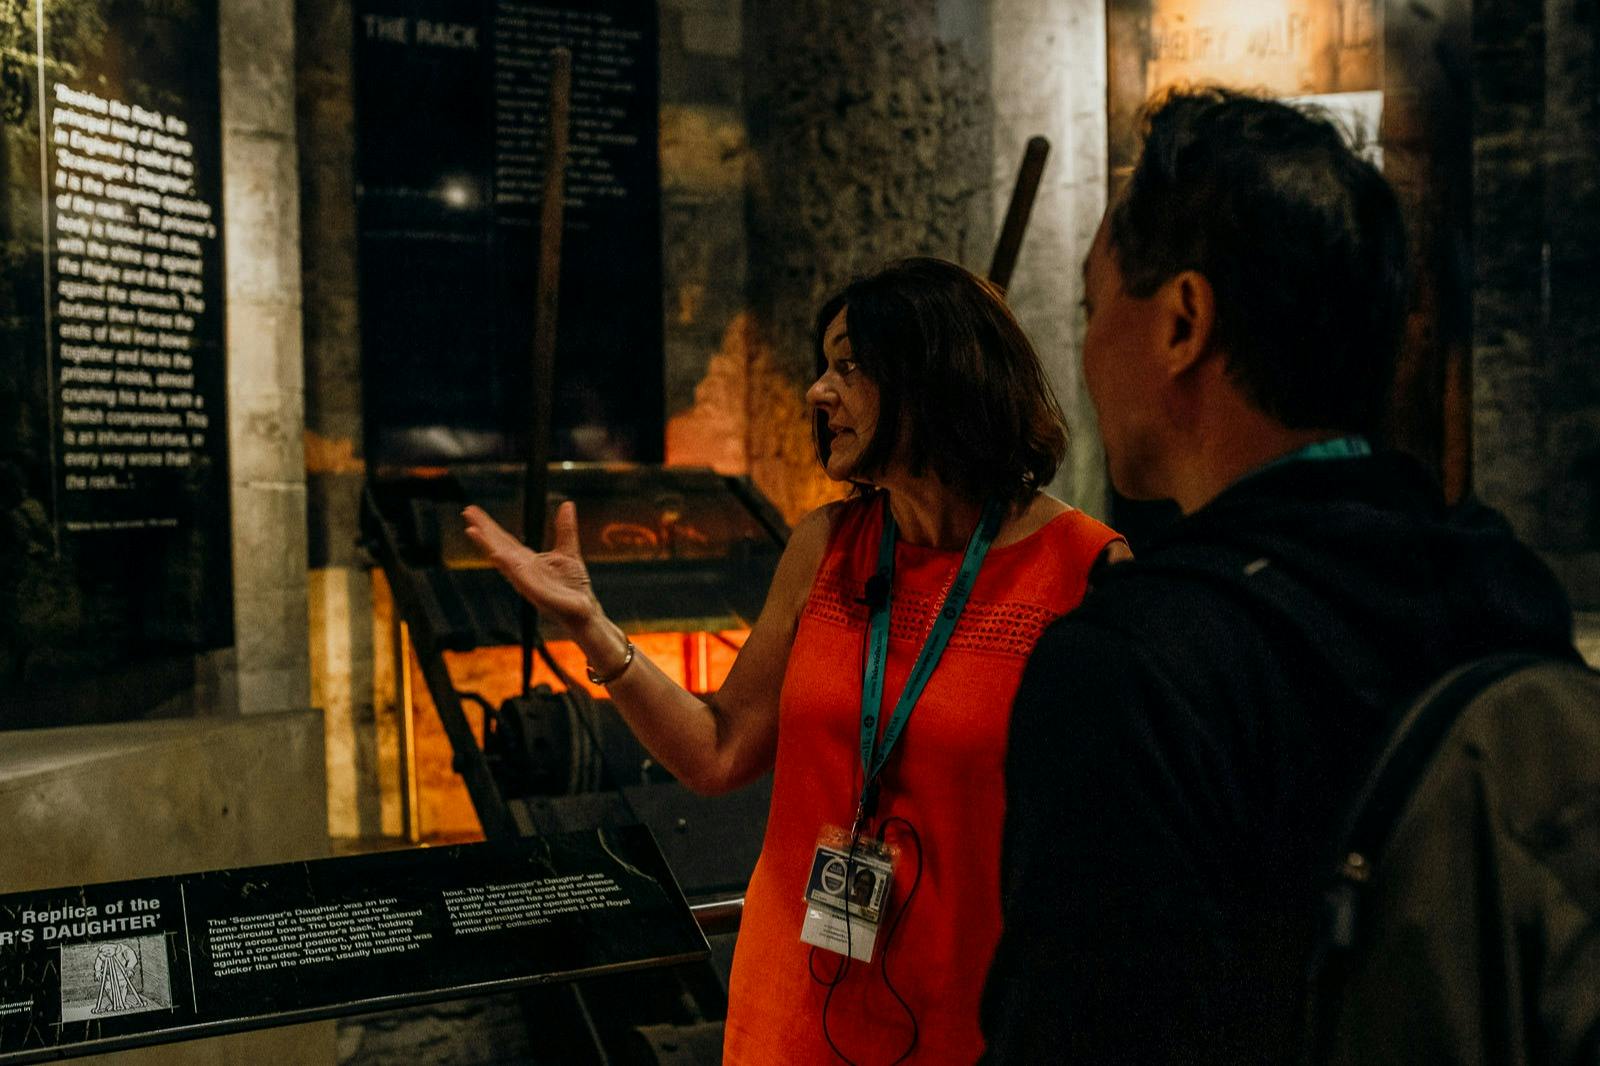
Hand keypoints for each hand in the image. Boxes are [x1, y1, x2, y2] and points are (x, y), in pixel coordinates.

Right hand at [462, 501, 600, 630]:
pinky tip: (497, 555)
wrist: (584, 609)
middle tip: (467, 513)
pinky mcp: (536, 594)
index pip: (503, 539)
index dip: (489, 525)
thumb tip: (567, 504)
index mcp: (526, 559)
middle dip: (482, 531)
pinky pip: (520, 579)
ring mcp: (526, 582)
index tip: (473, 510)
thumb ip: (565, 528)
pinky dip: (509, 567)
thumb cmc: (573, 584)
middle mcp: (522, 570)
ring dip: (488, 546)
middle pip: (498, 547)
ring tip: (473, 530)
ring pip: (503, 562)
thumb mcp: (569, 550)